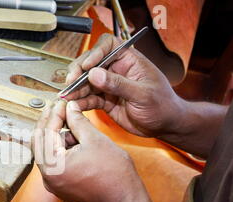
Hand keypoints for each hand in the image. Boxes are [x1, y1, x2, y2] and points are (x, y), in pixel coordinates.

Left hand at [32, 100, 145, 201]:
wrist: (125, 201)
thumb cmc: (114, 175)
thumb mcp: (94, 139)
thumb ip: (77, 121)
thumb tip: (69, 108)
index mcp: (52, 166)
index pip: (45, 132)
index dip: (54, 113)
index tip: (61, 102)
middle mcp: (48, 177)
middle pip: (40, 142)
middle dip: (50, 123)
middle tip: (60, 108)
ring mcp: (54, 184)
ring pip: (47, 152)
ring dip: (57, 136)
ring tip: (73, 123)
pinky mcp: (61, 186)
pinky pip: (55, 163)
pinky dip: (62, 149)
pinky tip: (75, 139)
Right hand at [65, 33, 182, 137]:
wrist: (165, 125)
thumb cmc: (163, 106)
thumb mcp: (143, 94)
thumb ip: (118, 84)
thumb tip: (95, 74)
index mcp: (129, 60)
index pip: (108, 45)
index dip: (95, 53)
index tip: (88, 66)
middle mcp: (116, 70)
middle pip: (91, 64)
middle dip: (79, 72)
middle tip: (71, 83)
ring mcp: (109, 85)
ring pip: (86, 82)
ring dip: (76, 89)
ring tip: (67, 97)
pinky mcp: (105, 100)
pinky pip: (89, 99)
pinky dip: (80, 102)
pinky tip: (74, 106)